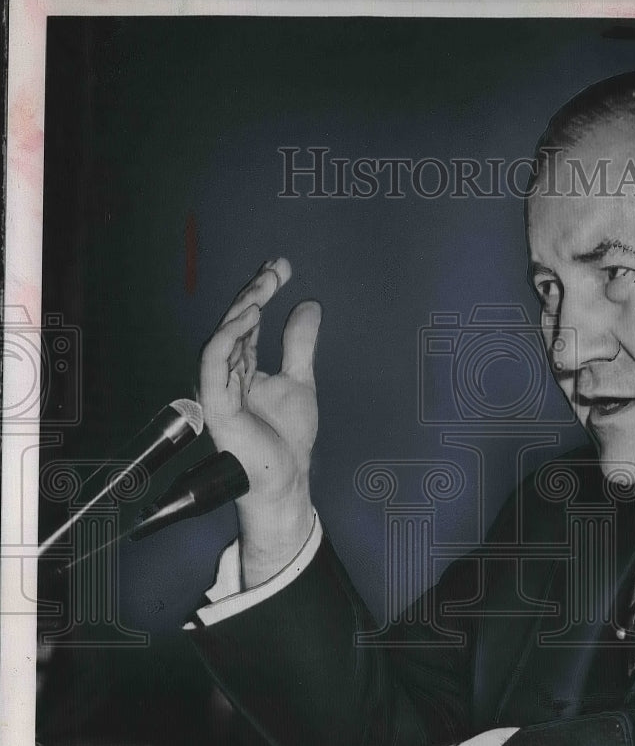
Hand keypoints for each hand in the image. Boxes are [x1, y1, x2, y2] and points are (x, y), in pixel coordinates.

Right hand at [198, 258, 321, 586]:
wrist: (285, 478)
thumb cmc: (287, 438)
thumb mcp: (300, 380)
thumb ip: (299, 344)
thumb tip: (309, 305)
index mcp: (242, 368)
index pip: (248, 321)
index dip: (262, 291)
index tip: (282, 267)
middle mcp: (227, 374)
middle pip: (234, 323)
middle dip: (254, 292)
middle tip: (277, 270)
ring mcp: (219, 388)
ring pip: (222, 338)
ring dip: (241, 311)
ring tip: (263, 290)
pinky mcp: (217, 404)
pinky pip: (214, 364)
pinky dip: (228, 339)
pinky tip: (246, 319)